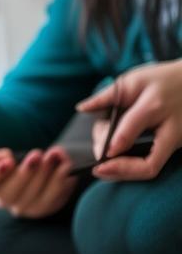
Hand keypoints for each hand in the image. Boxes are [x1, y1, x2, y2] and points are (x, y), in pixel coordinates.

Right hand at [0, 146, 75, 218]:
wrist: (37, 167)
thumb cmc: (12, 160)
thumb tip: (5, 157)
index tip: (8, 161)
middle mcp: (3, 200)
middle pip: (10, 193)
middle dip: (25, 173)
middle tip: (36, 154)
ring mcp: (24, 208)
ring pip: (34, 197)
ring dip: (45, 174)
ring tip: (53, 154)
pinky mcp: (44, 208)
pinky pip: (53, 198)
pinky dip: (61, 180)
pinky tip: (65, 165)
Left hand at [76, 60, 181, 180]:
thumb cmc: (161, 80)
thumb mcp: (134, 80)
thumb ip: (107, 96)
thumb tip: (81, 108)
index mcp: (153, 105)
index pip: (134, 126)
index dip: (117, 142)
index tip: (102, 153)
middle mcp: (169, 129)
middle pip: (149, 162)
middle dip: (119, 169)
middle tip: (97, 166)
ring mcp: (176, 142)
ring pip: (151, 169)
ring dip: (123, 173)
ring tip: (102, 170)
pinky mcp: (176, 148)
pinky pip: (153, 165)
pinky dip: (132, 168)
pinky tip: (115, 165)